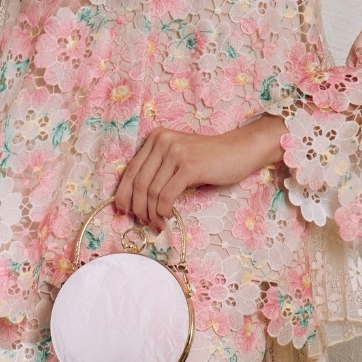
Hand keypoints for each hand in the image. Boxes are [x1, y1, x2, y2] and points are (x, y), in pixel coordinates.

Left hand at [113, 117, 284, 230]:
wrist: (238, 151)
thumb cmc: (209, 159)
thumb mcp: (178, 158)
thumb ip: (158, 170)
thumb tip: (137, 200)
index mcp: (156, 138)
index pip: (131, 170)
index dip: (123, 194)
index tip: (122, 211)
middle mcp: (162, 142)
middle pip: (139, 183)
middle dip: (138, 208)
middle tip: (144, 222)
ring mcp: (176, 153)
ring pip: (152, 192)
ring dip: (152, 213)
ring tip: (158, 223)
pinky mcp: (189, 166)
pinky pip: (167, 195)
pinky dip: (164, 210)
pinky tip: (168, 217)